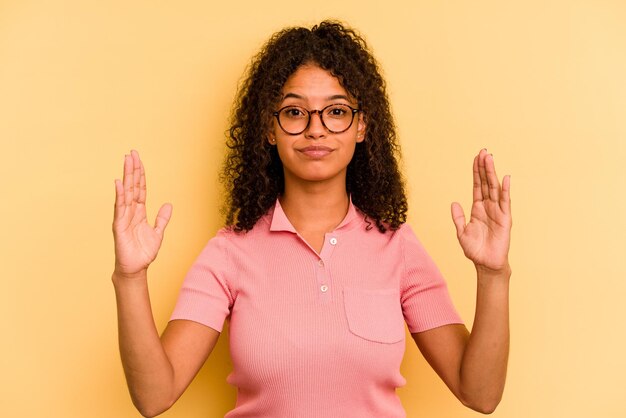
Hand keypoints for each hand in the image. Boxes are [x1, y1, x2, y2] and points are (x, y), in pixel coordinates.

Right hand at [113, 150, 171, 277]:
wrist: (136, 269)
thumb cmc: (144, 252)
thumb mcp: (158, 233)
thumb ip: (162, 219)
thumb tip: (169, 205)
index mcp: (139, 212)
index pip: (140, 189)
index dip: (140, 175)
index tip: (139, 160)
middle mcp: (130, 211)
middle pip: (132, 186)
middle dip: (132, 169)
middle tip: (132, 153)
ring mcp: (124, 217)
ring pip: (126, 193)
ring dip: (127, 177)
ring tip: (126, 161)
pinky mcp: (119, 226)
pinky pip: (120, 208)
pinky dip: (120, 195)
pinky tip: (119, 183)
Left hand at [451, 149, 510, 272]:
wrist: (485, 264)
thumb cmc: (475, 249)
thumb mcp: (461, 232)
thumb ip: (457, 217)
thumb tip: (454, 202)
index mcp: (477, 208)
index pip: (477, 186)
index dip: (476, 172)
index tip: (476, 158)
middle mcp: (488, 207)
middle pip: (486, 183)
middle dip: (484, 167)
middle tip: (483, 151)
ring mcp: (497, 212)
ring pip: (495, 188)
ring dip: (492, 173)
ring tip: (490, 158)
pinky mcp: (505, 219)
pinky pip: (505, 202)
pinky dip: (505, 190)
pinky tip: (505, 178)